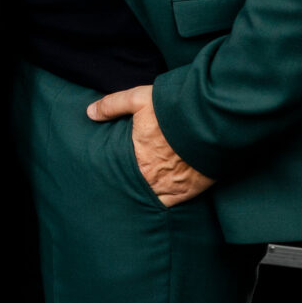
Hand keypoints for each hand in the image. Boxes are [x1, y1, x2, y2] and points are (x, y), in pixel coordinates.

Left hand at [86, 85, 214, 206]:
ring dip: (147, 193)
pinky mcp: (190, 191)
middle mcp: (152, 178)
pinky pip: (171, 203)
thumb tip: (90, 113)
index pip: (119, 171)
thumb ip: (112, 106)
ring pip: (151, 198)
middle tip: (128, 181)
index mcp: (137, 158)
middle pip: (135, 187)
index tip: (114, 170)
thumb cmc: (173, 110)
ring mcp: (171, 187)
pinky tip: (161, 195)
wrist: (211, 121)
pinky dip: (165, 200)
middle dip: (131, 184)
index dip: (116, 171)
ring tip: (142, 189)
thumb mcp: (138, 100)